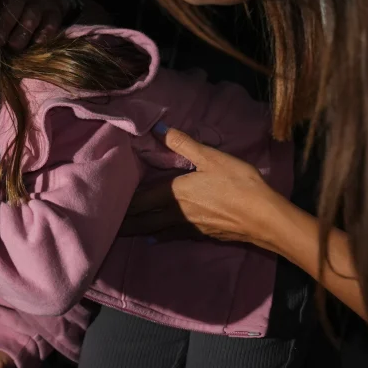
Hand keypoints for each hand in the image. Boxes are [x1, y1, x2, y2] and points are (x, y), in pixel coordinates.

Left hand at [0, 0, 67, 50]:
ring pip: (31, 16)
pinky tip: (37, 42)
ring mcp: (42, 1)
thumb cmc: (18, 0)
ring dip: (22, 33)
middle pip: (15, 4)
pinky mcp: (55, 13)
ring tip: (13, 46)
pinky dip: (44, 34)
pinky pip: (51, 24)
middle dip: (5, 24)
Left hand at [119, 127, 287, 251]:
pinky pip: (172, 236)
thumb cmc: (238, 183)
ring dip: (138, 231)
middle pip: (143, 220)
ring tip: (123, 232)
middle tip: (104, 225)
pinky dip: (159, 236)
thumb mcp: (211, 157)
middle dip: (124, 222)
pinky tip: (156, 239)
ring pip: (155, 231)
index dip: (121, 204)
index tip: (104, 206)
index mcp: (173, 193)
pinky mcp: (201, 236)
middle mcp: (175, 213)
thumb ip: (183, 144)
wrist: (263, 217)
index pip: (139, 200)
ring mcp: (188, 228)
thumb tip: (158, 129)